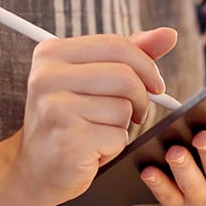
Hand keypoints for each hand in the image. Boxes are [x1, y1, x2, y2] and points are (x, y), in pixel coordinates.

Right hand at [0, 27, 175, 205]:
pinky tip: (94, 150)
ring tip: (99, 132)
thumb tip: (168, 35)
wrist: (37, 170)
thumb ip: (130, 55)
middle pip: (125, 76)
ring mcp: (55, 109)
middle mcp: (47, 77)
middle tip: (136, 113)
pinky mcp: (69, 140)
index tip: (155, 84)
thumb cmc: (70, 120)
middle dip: (141, 98)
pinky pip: (118, 136)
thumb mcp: (94, 80)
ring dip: (122, 125)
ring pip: (123, 108)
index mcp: (52, 53)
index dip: (146, 66)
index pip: (117, 45)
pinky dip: (115, 146)